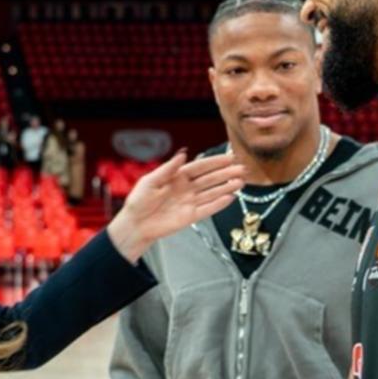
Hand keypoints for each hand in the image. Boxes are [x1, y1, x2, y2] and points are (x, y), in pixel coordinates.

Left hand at [107, 151, 244, 261]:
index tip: (229, 158)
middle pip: (210, 179)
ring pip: (212, 193)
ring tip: (241, 182)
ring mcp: (189, 202)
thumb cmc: (138, 201)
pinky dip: (219, 204)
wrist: (135, 225)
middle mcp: (186, 188)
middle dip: (226, 173)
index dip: (215, 162)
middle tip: (241, 169)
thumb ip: (168, 168)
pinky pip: (208, 209)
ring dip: (226, 187)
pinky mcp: (190, 216)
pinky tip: (230, 198)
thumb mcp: (150, 180)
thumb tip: (183, 153)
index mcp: (177, 176)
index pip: (200, 167)